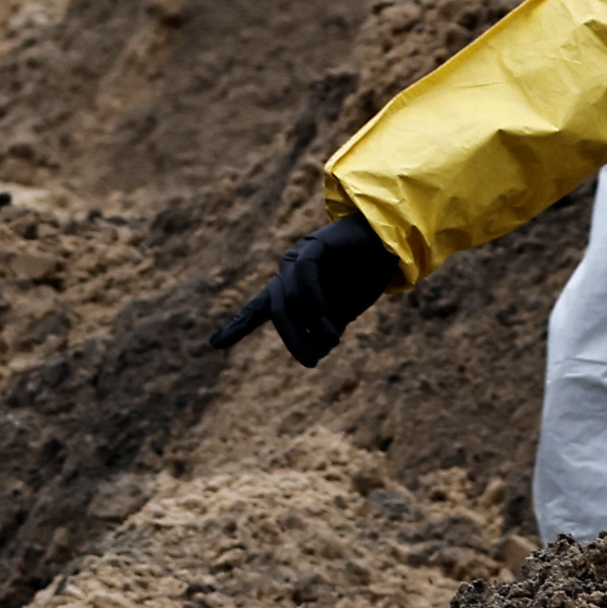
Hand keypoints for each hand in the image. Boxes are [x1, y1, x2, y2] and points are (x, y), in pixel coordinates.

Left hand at [210, 209, 400, 365]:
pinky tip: (320, 312)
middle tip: (312, 362)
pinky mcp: (314, 245)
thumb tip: (313, 353)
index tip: (215, 344)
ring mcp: (298, 258)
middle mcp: (288, 273)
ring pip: (290, 297)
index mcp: (291, 289)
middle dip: (292, 341)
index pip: (259, 309)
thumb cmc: (365, 278)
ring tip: (332, 338)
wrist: (392, 247)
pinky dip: (310, 296)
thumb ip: (324, 331)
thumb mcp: (342, 314)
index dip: (238, 326)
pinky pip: (303, 272)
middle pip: (277, 312)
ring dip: (311, 324)